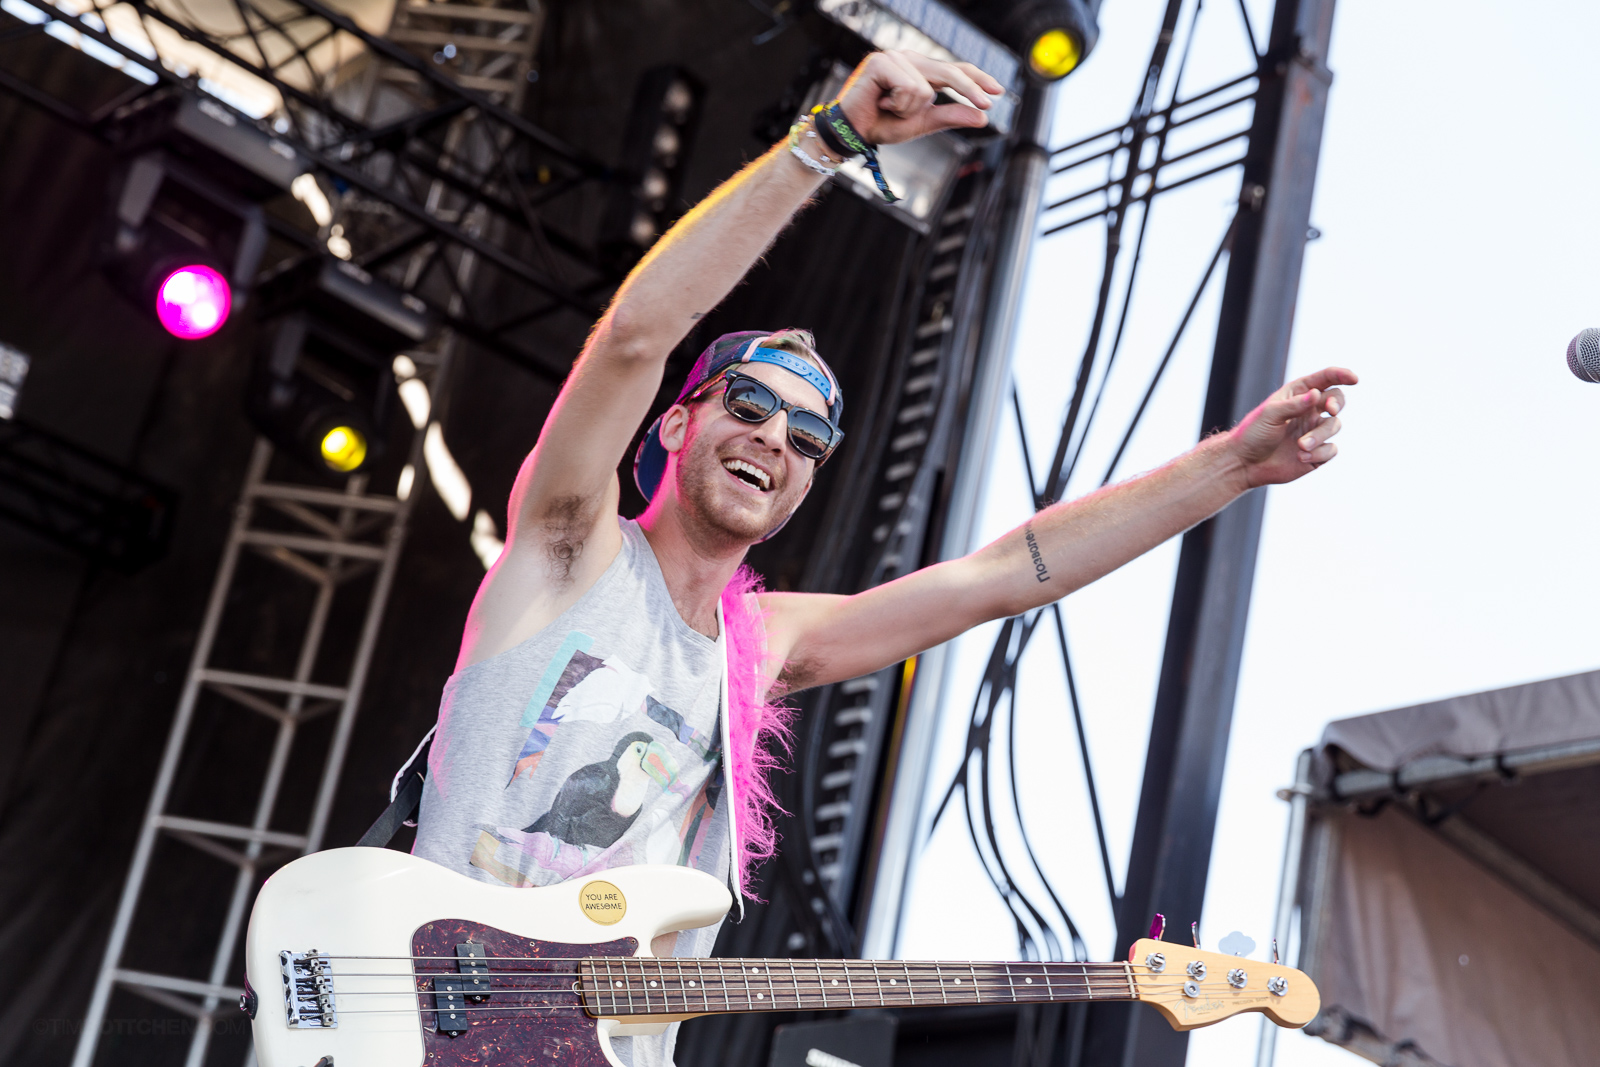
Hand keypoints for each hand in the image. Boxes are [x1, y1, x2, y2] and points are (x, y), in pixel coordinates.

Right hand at [836, 50, 1004, 146]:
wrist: (853, 133)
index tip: (998, 92)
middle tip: (988, 103)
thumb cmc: (882, 125)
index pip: (954, 70)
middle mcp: (910, 59)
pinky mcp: (881, 62)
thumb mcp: (922, 123)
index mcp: (920, 70)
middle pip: (950, 71)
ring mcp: (895, 58)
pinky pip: (910, 88)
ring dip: (909, 109)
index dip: (977, 79)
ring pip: (926, 88)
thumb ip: (950, 117)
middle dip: (969, 90)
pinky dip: (898, 104)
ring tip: (889, 109)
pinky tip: (881, 102)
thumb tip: (982, 118)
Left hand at [1227, 367, 1358, 487]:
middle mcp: (1309, 411)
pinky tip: (1300, 457)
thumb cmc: (1253, 433)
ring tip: (1300, 445)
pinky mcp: (1317, 452)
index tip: (1353, 378)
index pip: (1325, 380)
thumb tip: (1317, 394)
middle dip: (1337, 403)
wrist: (1245, 463)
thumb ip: (1294, 404)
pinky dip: (1319, 452)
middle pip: (1337, 400)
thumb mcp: (1270, 414)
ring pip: (1334, 426)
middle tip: (1331, 409)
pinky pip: (1331, 449)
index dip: (1341, 375)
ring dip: (1319, 435)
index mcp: (1298, 395)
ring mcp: (1314, 431)